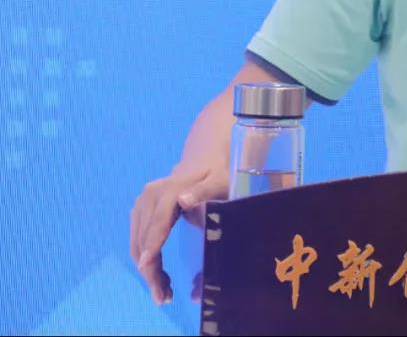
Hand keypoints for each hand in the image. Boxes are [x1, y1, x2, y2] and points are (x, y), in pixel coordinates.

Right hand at [129, 165, 227, 304]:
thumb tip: (183, 201)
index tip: (147, 266)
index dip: (152, 244)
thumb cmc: (216, 174)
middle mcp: (149, 196)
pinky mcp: (139, 213)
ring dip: (147, 269)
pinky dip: (145, 260)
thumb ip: (203, 191)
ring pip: (138, 243)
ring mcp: (142, 204)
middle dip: (151, 269)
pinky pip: (138, 240)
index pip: (158, 221)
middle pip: (144, 238)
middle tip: (163, 295)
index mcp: (169, 190)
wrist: (202, 160)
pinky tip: (158, 275)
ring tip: (163, 292)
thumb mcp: (218, 181)